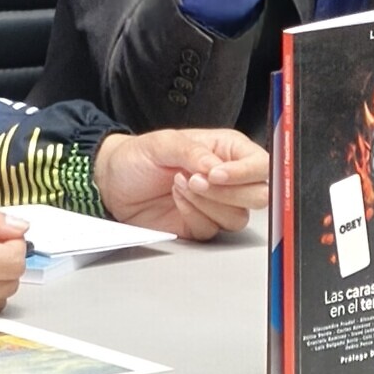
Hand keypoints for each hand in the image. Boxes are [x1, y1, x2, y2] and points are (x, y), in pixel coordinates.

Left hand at [93, 128, 268, 241]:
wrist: (113, 183)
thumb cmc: (138, 156)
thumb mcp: (162, 143)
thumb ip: (192, 152)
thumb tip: (217, 167)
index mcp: (227, 151)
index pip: (260, 165)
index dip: (245, 173)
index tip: (216, 175)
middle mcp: (229, 178)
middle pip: (258, 196)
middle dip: (226, 192)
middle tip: (195, 180)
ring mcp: (217, 204)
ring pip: (238, 217)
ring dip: (206, 204)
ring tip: (179, 185)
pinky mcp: (202, 225)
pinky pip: (212, 230)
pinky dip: (193, 216)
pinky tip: (176, 199)